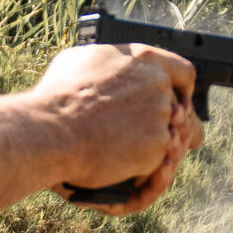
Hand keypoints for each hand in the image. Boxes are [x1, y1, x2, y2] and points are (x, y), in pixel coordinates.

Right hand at [32, 42, 204, 214]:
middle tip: (163, 137)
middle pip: (180, 108)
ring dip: (162, 148)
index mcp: (142, 58)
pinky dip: (153, 170)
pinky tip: (141, 173)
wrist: (51, 130)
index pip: (182, 72)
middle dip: (170, 124)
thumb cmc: (57, 96)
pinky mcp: (157, 144)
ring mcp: (160, 114)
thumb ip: (107, 63)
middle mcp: (158, 83)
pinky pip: (162, 160)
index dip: (181, 90)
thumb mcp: (79, 60)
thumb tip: (108, 66)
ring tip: (147, 159)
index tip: (177, 101)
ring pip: (173, 136)